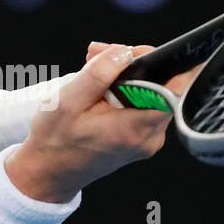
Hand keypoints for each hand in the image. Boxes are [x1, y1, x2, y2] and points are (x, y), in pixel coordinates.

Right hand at [3, 42, 197, 202]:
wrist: (49, 171)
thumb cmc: (54, 141)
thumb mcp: (67, 102)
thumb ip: (97, 74)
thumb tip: (123, 53)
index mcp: (134, 129)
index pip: (174, 90)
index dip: (160, 63)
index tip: (135, 54)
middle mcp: (148, 137)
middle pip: (162, 87)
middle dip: (133, 64)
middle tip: (100, 55)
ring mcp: (148, 140)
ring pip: (152, 94)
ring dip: (126, 76)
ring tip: (93, 70)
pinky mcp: (142, 139)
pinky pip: (143, 106)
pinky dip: (125, 91)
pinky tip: (100, 87)